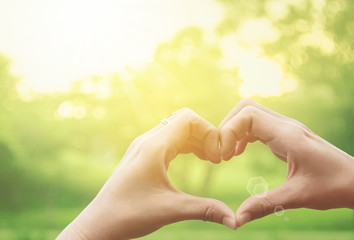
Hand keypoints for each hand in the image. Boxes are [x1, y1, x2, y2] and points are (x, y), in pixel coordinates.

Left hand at [57, 108, 235, 239]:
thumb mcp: (170, 210)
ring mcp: (144, 146)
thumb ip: (204, 210)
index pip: (188, 118)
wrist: (99, 223)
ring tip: (209, 159)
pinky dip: (186, 145)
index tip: (216, 157)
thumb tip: (234, 221)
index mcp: (153, 146)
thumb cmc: (128, 214)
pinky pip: (169, 139)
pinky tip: (195, 158)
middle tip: (215, 159)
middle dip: (205, 135)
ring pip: (176, 129)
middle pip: (184, 120)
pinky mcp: (143, 155)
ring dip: (196, 139)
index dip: (209, 131)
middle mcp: (147, 140)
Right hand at [219, 99, 353, 227]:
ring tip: (228, 154)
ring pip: (251, 114)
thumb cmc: (333, 186)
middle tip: (222, 153)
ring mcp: (286, 129)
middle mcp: (286, 126)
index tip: (225, 155)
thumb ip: (264, 204)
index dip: (229, 130)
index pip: (248, 115)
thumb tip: (237, 218)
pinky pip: (258, 125)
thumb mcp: (297, 196)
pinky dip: (243, 135)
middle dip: (227, 127)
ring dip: (234, 130)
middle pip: (246, 108)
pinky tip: (240, 153)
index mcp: (288, 135)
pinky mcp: (286, 135)